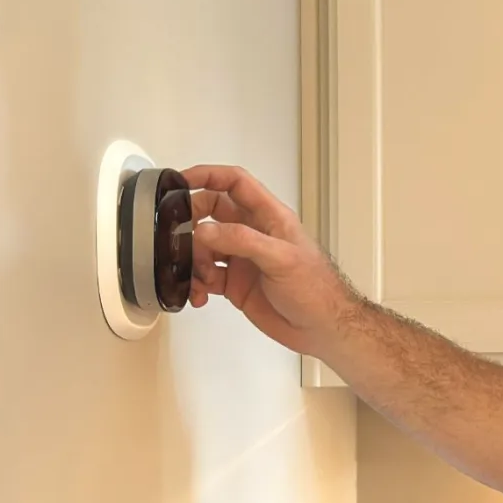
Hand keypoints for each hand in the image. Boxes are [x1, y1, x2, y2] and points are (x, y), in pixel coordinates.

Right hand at [182, 164, 360, 356]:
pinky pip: (204, 276)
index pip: (235, 183)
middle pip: (211, 213)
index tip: (180, 180)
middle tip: (181, 237)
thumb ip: (242, 240)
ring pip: (203, 247)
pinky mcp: (234, 283)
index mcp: (269, 217)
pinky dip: (196, 284)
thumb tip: (204, 230)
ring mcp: (242, 258)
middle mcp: (253, 233)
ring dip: (193, 260)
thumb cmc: (317, 289)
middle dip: (192, 222)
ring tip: (203, 278)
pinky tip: (199, 295)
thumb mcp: (282, 258)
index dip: (208, 175)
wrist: (322, 328)